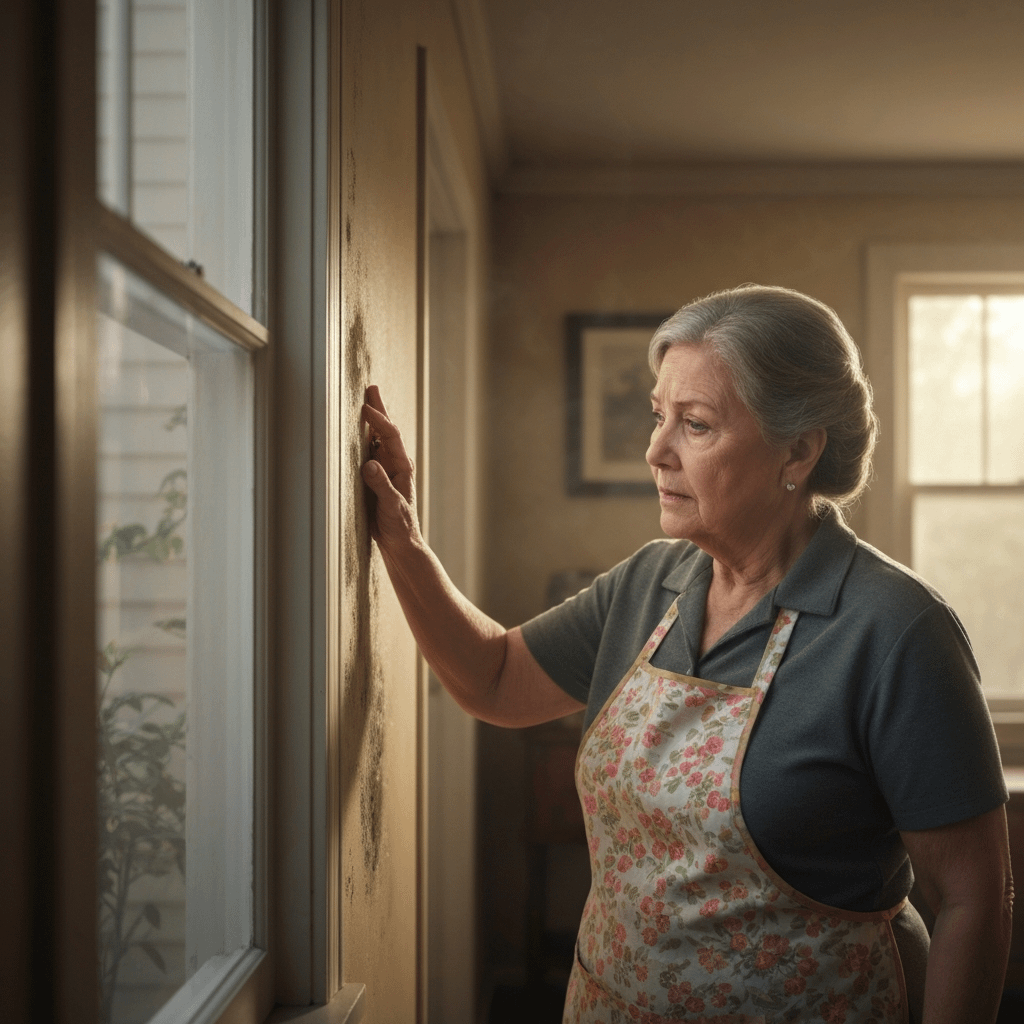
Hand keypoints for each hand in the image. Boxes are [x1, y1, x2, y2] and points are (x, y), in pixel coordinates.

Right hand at [360, 385, 418, 549]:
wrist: (400, 543)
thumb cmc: (400, 526)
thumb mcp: (391, 506)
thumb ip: (381, 485)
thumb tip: (369, 464)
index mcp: (402, 467)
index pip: (390, 436)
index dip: (378, 420)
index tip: (365, 408)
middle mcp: (395, 464)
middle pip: (386, 431)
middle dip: (379, 410)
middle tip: (371, 388)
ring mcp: (386, 470)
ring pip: (378, 439)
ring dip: (372, 421)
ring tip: (365, 402)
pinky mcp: (377, 479)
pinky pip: (370, 453)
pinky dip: (364, 438)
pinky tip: (359, 432)